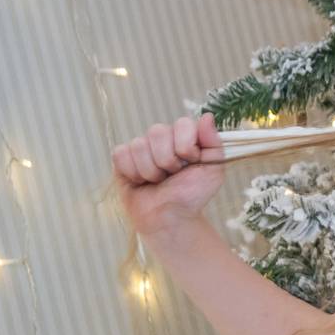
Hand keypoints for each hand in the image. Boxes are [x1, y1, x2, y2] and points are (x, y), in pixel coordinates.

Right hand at [111, 113, 226, 236]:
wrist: (170, 218)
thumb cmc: (192, 195)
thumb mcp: (213, 171)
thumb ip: (213, 143)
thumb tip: (207, 116)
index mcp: (185, 136)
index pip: (182, 123)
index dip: (185, 145)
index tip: (191, 161)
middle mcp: (162, 138)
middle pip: (157, 131)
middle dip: (167, 160)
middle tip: (172, 175)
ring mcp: (141, 147)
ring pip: (139, 145)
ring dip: (151, 171)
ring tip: (158, 181)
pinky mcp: (122, 159)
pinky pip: (121, 154)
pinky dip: (133, 172)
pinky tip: (141, 182)